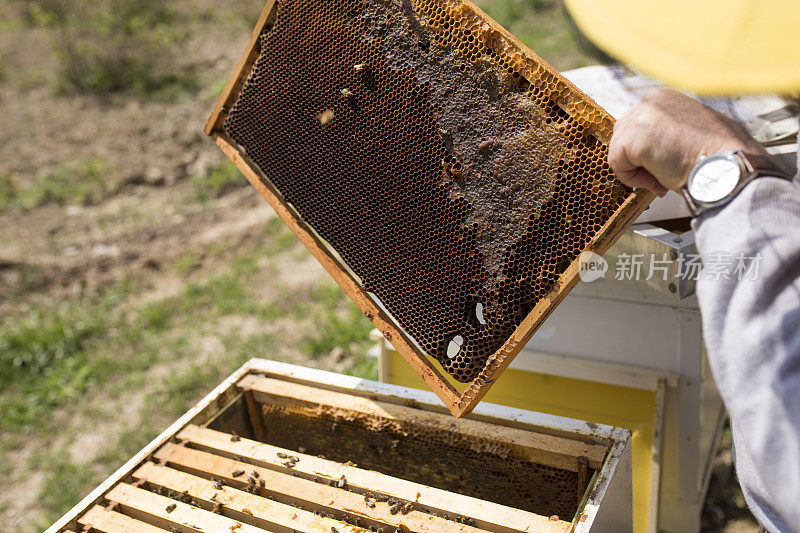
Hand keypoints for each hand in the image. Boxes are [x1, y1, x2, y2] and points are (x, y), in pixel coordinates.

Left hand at [608, 89, 766, 196]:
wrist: (729, 166)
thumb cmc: (718, 155)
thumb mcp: (690, 132)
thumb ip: (665, 133)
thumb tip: (650, 149)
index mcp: (665, 99)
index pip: (635, 126)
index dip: (646, 152)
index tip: (666, 164)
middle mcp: (651, 101)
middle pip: (622, 136)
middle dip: (639, 160)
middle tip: (664, 174)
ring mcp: (641, 116)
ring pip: (619, 150)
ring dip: (638, 170)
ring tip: (664, 177)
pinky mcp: (633, 137)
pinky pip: (617, 164)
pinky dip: (632, 179)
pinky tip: (658, 180)